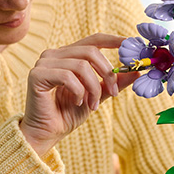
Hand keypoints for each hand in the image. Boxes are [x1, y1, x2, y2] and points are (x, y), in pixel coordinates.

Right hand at [20, 33, 138, 156]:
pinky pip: (67, 76)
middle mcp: (54, 55)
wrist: (46, 134)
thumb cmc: (67, 114)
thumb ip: (113, 83)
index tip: (130, 44)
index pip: (93, 40)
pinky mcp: (37, 75)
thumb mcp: (97, 96)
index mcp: (67, 56)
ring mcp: (44, 63)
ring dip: (93, 88)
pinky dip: (78, 91)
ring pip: (81, 65)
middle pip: (90, 51)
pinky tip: (78, 102)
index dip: (113, 40)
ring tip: (92, 105)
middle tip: (113, 93)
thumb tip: (136, 72)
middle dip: (107, 73)